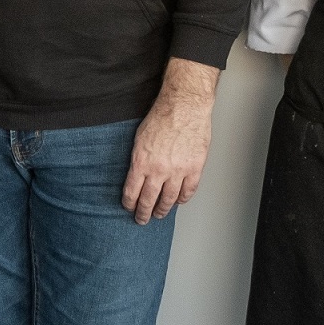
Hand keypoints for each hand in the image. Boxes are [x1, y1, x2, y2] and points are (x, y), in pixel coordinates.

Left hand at [122, 59, 219, 224]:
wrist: (184, 106)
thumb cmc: (161, 117)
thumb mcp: (139, 138)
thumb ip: (138, 160)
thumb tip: (136, 176)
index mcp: (141, 162)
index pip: (132, 192)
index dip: (129, 203)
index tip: (129, 208)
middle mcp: (159, 170)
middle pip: (149, 200)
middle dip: (143, 213)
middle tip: (142, 219)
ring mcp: (178, 171)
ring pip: (169, 199)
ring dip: (162, 210)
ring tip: (159, 214)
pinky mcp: (194, 168)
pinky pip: (188, 191)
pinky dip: (182, 198)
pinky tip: (178, 200)